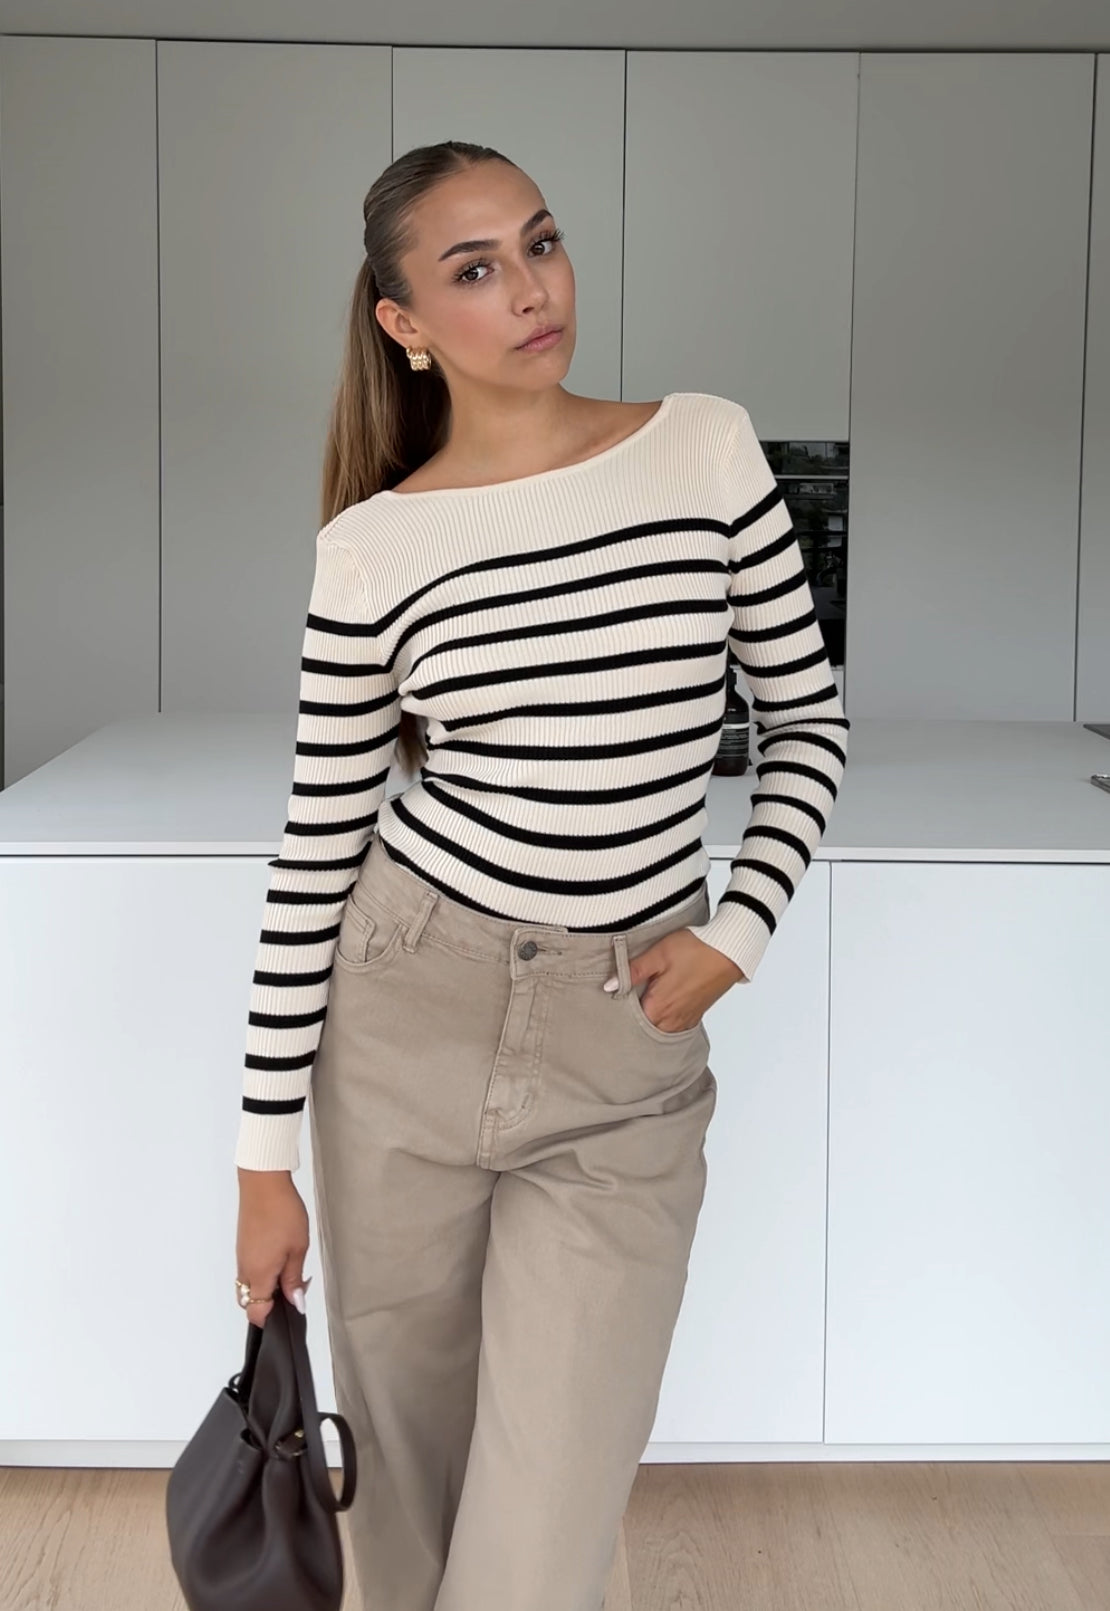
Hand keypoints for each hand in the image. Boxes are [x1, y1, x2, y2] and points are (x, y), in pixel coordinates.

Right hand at [236, 1169, 311, 1328]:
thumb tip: (295, 1303)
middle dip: (269, 1304)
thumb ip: (294, 1279)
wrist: (264, 1184)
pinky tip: (280, 1258)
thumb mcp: (298, 1248)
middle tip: (294, 1288)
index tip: (290, 1311)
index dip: (271, 1319)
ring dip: (266, 1287)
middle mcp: (245, 1270)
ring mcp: (242, 1257)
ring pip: (249, 1286)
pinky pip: (248, 1270)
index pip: (256, 1313)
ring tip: (290, 1269)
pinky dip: (261, 1272)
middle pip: (249, 1302)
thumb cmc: (283, 1213)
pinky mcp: (242, 1246)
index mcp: (259, 1275)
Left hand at [607, 931, 746, 1033]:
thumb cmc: (695, 949)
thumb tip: (609, 986)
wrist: (729, 950)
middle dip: (631, 1025)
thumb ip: (632, 971)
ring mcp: (685, 1019)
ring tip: (637, 1011)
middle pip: (644, 1032)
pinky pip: (673, 1027)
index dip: (618, 1016)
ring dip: (648, 1025)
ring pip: (659, 1031)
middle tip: (620, 1012)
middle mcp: (672, 1019)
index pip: (629, 1023)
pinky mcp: (695, 1015)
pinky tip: (659, 1011)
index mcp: (659, 1006)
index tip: (609, 1008)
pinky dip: (663, 1023)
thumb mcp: (659, 954)